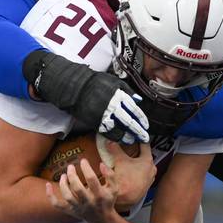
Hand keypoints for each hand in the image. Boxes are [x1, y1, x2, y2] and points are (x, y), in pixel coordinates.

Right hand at [23, 50, 149, 144]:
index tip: (146, 126)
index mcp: (119, 96)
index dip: (141, 119)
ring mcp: (105, 115)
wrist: (76, 88)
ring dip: (127, 136)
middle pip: (129, 121)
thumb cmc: (95, 83)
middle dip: (138, 131)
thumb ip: (127, 92)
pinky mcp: (96, 121)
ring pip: (119, 129)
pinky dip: (115, 137)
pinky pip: (108, 132)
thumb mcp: (114, 82)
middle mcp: (114, 107)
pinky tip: (119, 139)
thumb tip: (138, 100)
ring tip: (132, 140)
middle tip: (144, 137)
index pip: (134, 110)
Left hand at [46, 159, 118, 222]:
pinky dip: (50, 196)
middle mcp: (88, 202)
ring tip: (63, 175)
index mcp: (100, 195)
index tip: (83, 160)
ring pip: (67, 196)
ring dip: (63, 184)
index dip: (86, 168)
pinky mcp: (71, 211)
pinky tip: (47, 185)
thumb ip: (110, 175)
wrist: (102, 220)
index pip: (92, 179)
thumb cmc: (107, 200)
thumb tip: (101, 164)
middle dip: (72, 175)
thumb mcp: (114, 188)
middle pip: (77, 188)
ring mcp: (78, 208)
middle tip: (70, 166)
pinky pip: (57, 205)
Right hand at [106, 142, 154, 210]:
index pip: (145, 144)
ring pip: (144, 166)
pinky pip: (142, 174)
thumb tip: (110, 141)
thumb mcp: (119, 160)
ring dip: (137, 163)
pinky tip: (129, 172)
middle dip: (137, 151)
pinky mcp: (146, 185)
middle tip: (130, 147)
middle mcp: (152, 169)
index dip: (139, 138)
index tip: (135, 135)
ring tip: (129, 160)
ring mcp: (150, 178)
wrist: (125, 198)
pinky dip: (137, 172)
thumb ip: (115, 149)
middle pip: (145, 155)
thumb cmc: (125, 180)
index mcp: (148, 160)